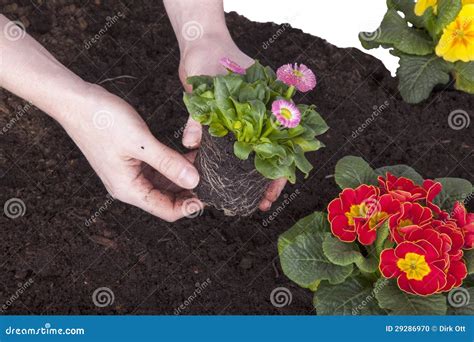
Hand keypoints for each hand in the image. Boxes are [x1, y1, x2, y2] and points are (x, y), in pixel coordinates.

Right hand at [59, 84, 202, 221]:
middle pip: (167, 199)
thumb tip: (195, 181)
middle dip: (189, 191)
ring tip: (204, 164)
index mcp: (129, 189)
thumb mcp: (140, 142)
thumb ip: (168, 163)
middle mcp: (129, 186)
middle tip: (212, 177)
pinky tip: (189, 154)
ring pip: (164, 183)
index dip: (190, 206)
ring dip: (183, 176)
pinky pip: (158, 169)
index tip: (211, 193)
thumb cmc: (102, 120)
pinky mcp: (132, 160)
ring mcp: (130, 173)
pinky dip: (173, 164)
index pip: (166, 210)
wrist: (76, 101)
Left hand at [178, 37, 286, 210]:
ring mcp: (248, 119)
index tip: (272, 193)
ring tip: (245, 198)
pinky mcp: (231, 121)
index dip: (282, 170)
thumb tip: (190, 142)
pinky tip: (225, 178)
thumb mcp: (207, 82)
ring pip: (256, 152)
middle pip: (273, 153)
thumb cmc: (210, 54)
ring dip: (252, 175)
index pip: (285, 143)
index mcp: (268, 104)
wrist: (201, 42)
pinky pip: (235, 146)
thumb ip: (199, 115)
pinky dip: (233, 162)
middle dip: (268, 180)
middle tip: (259, 204)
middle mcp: (262, 114)